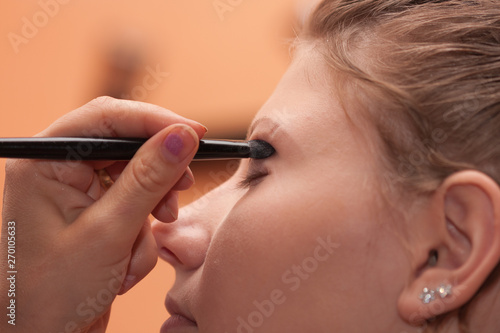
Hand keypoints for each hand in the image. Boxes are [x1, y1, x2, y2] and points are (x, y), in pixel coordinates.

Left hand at [0, 97, 205, 332]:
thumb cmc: (55, 293)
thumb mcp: (109, 232)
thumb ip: (149, 178)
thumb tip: (184, 135)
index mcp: (45, 161)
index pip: (107, 118)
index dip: (156, 120)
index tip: (197, 134)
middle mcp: (60, 169)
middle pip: (127, 145)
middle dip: (156, 175)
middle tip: (178, 195)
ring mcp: (79, 191)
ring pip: (138, 177)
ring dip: (149, 212)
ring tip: (140, 246)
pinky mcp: (96, 212)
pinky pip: (136, 204)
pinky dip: (141, 233)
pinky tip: (125, 263)